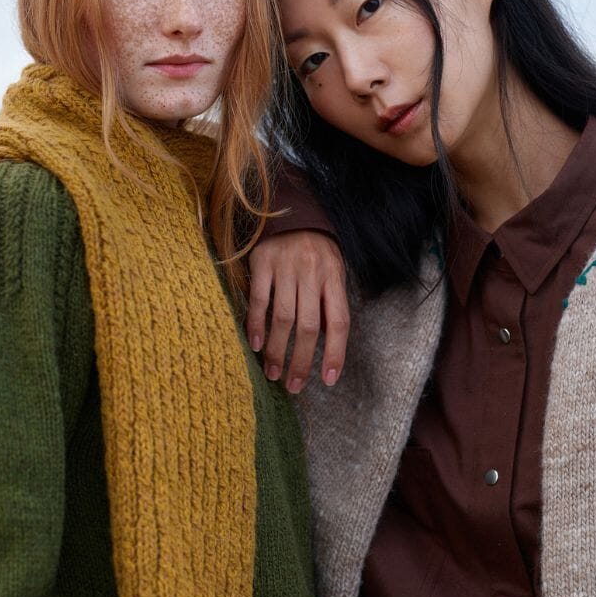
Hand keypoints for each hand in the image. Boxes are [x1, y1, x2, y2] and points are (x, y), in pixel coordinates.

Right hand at [247, 230, 349, 392]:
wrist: (291, 210)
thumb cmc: (315, 251)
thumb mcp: (332, 271)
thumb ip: (329, 303)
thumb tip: (324, 346)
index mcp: (334, 276)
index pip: (339, 322)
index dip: (336, 353)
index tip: (329, 379)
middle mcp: (312, 272)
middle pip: (309, 326)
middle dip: (302, 361)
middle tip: (294, 385)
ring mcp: (286, 266)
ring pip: (283, 318)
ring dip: (277, 350)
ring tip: (273, 373)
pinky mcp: (262, 262)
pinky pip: (259, 299)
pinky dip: (257, 325)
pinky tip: (256, 345)